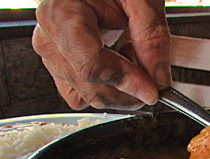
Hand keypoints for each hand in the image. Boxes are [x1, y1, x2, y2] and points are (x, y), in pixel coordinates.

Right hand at [32, 0, 171, 109]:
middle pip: (90, 87)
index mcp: (62, 12)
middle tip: (152, 75)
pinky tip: (118, 64)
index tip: (153, 90)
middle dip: (128, 91)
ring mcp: (52, 52)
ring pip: (86, 95)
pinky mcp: (59, 63)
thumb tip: (159, 80)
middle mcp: (49, 36)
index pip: (91, 65)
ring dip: (118, 89)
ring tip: (130, 55)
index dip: (126, 82)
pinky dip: (105, 88)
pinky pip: (80, 93)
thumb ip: (153, 37)